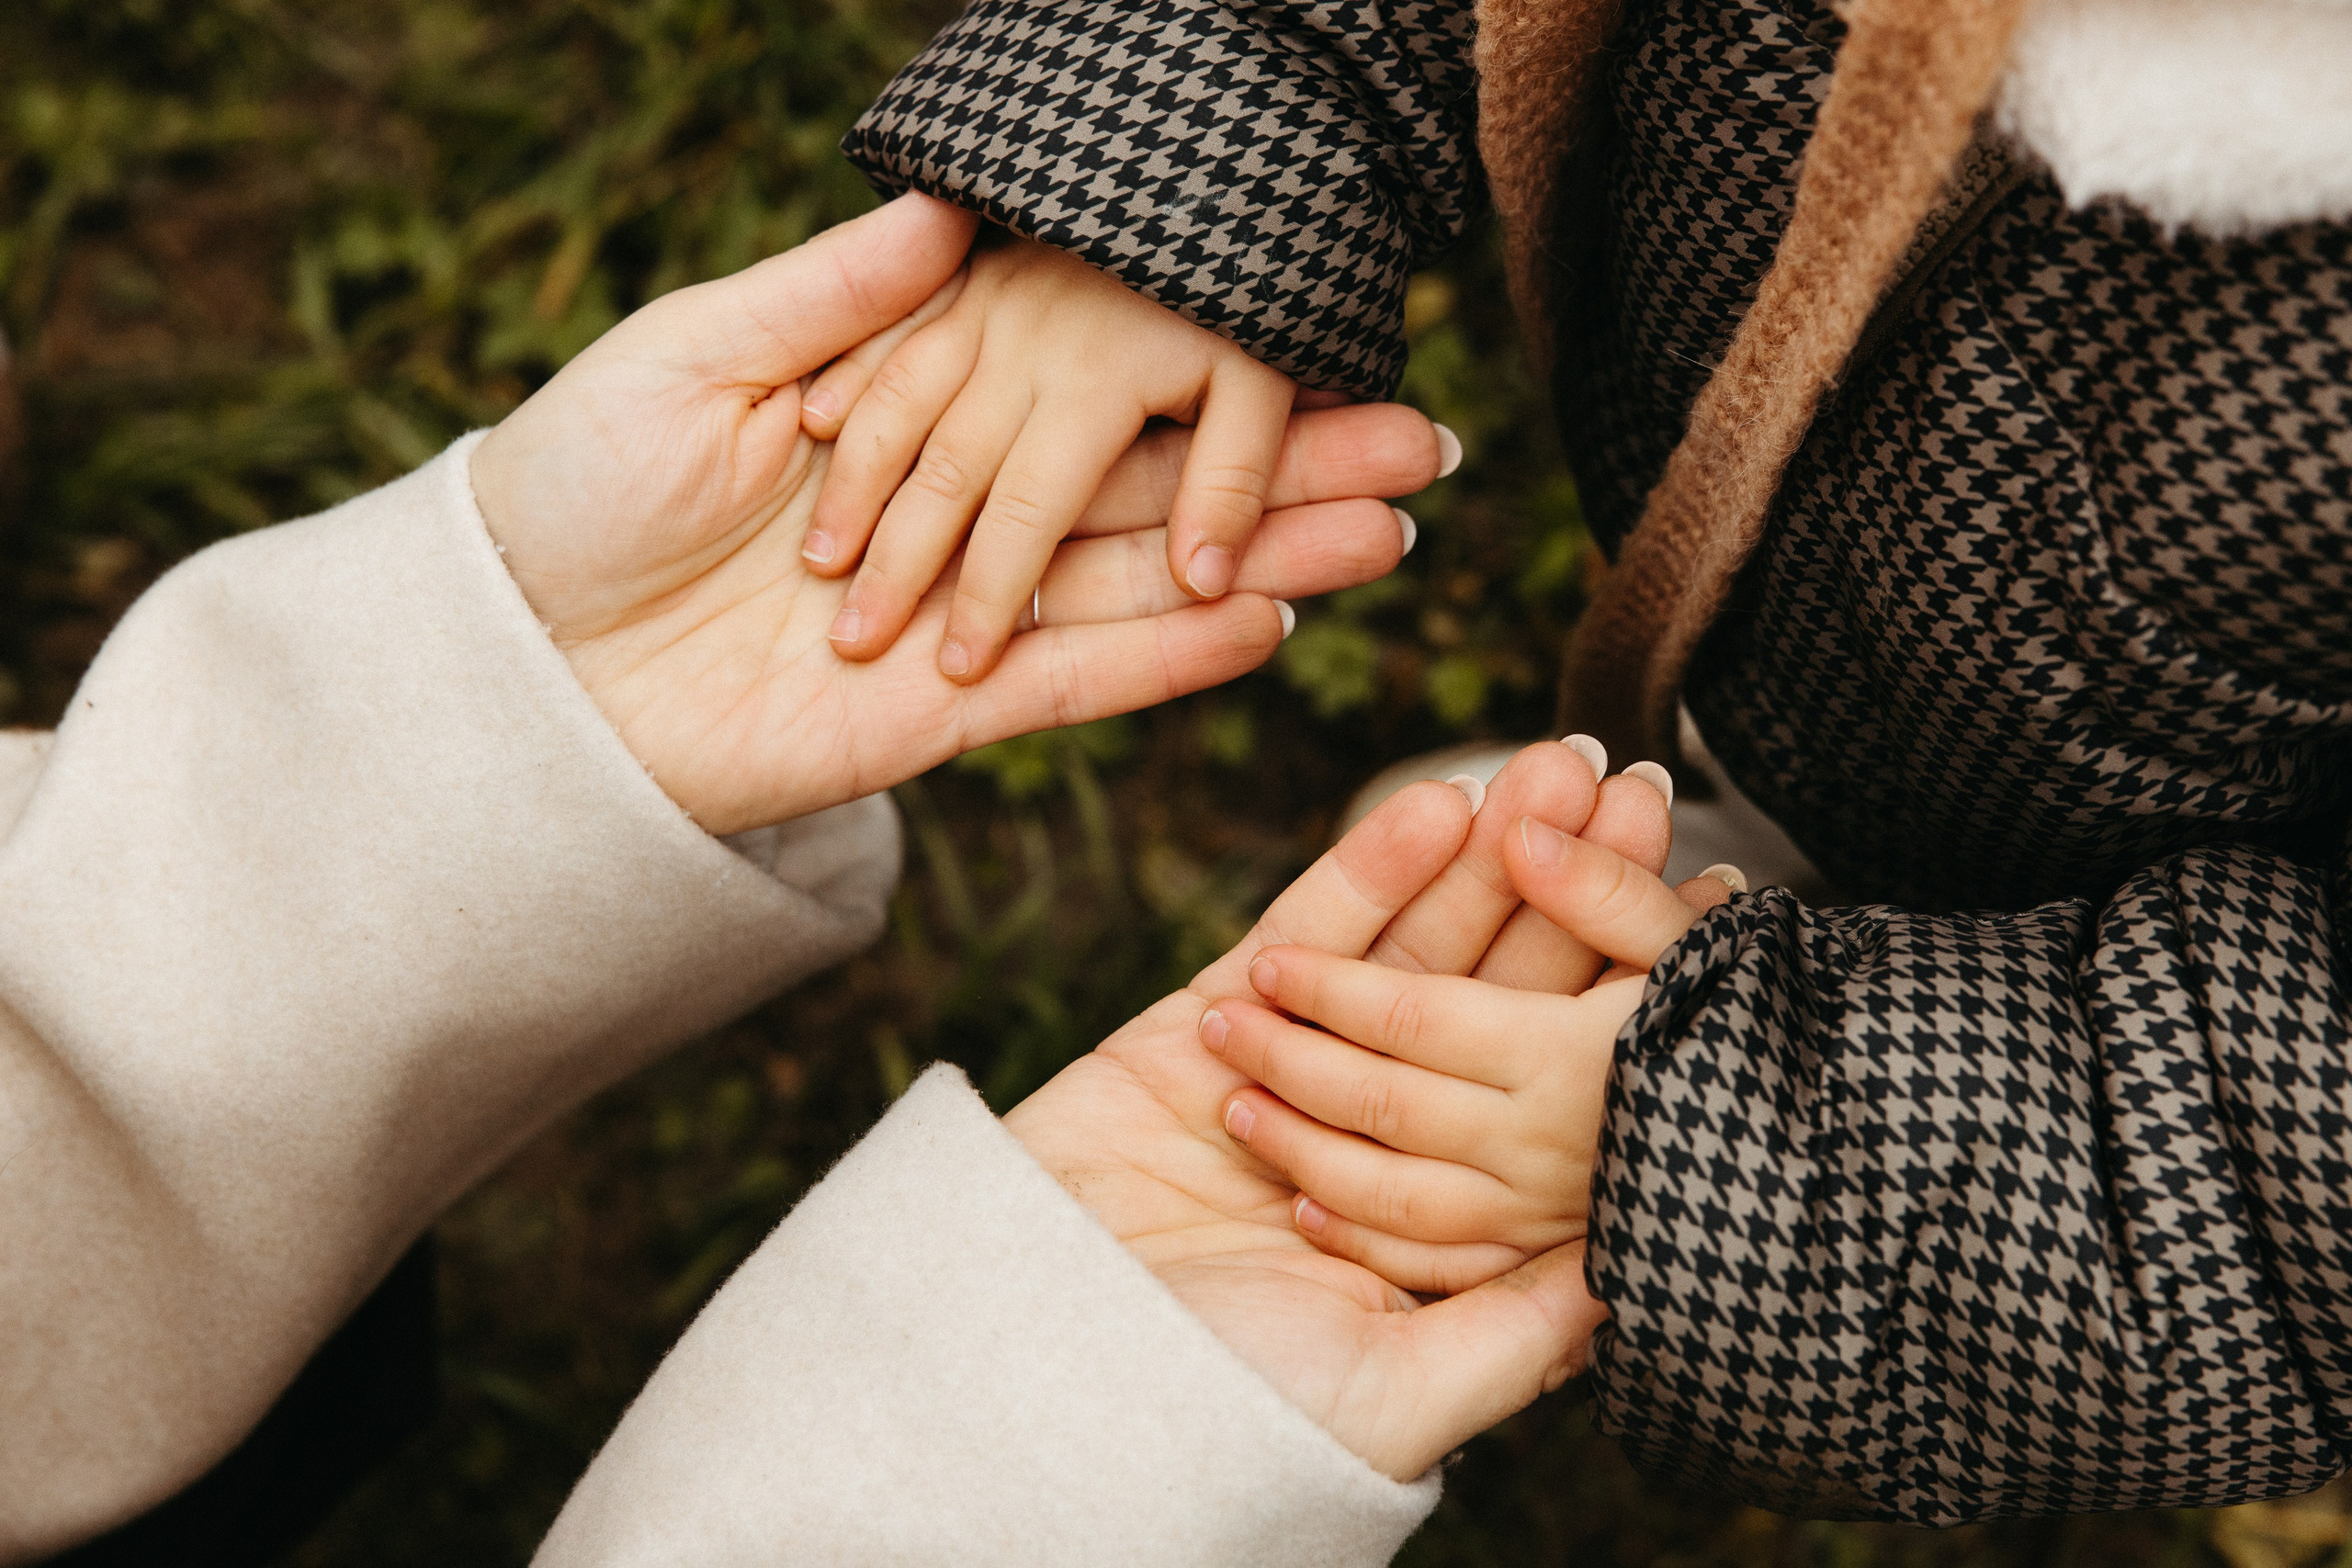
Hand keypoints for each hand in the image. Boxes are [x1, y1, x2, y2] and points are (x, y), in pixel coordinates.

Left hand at [469, 196, 1439, 835]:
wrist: (508, 659)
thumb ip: (840, 301)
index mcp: (911, 421)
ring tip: (1385, 540)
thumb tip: (960, 217)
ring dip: (1260, 567)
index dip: (1200, 371)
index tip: (1317, 339)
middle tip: (1419, 454)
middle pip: (1147, 493)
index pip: (1088, 389)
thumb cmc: (575, 485)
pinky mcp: (932, 720)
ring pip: (1135, 591)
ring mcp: (952, 624)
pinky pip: (1067, 687)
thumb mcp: (700, 359)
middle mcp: (954, 520)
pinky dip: (1162, 663)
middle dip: (1285, 474)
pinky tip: (1265, 623)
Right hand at [1002, 740, 1675, 1479]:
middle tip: (1640, 785)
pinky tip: (1437, 807)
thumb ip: (1517, 1333)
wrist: (1026, 1374)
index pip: (1553, 1088)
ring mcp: (1292, 1078)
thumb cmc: (1213, 1412)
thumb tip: (1633, 1273)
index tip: (1707, 910)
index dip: (1626, 995)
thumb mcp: (1397, 1396)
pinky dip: (1367, 873)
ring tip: (1557, 768)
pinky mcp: (1201, 1031)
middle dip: (1567, 892)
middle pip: (1495, 997)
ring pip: (1412, 953)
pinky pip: (1302, 939)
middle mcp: (1380, 1143)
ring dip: (1487, 857)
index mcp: (1435, 1226)